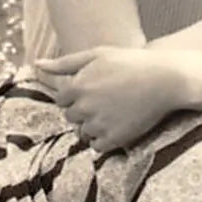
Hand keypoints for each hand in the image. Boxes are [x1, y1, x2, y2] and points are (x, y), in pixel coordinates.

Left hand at [35, 46, 185, 152]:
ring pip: (84, 132)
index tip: (96, 91)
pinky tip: (118, 125)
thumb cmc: (131, 63)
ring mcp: (99, 124)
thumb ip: (64, 62)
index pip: (62, 100)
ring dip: (94, 125)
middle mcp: (84, 106)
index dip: (78, 96)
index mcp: (77, 85)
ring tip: (116, 112)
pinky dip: (105, 139)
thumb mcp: (97, 54)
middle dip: (85, 111)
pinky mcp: (114, 138)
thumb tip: (36, 64)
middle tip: (108, 101)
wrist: (165, 79)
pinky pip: (97, 146)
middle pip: (72, 117)